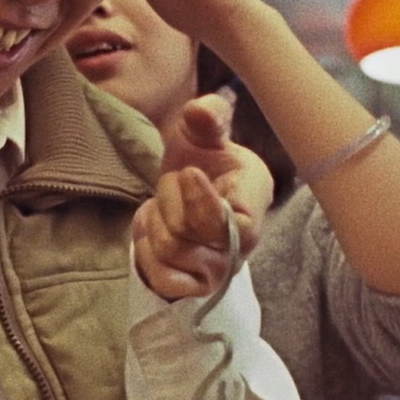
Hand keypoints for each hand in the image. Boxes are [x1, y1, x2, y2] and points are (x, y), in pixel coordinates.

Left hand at [134, 91, 273, 300]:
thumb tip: (200, 112)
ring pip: (169, 254)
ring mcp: (218, 271)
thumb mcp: (204, 129)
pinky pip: (163, 282)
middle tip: (173, 185)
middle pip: (185, 236)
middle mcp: (242, 247)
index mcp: (254, 205)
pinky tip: (151, 230)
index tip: (188, 171)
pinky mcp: (194, 287)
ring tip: (161, 205)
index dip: (199, 201)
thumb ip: (208, 116)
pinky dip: (145, 254)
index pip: (229, 225)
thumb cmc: (202, 159)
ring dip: (153, 222)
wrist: (188, 187)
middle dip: (167, 201)